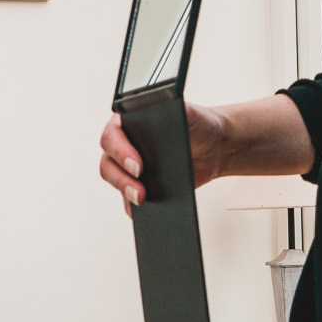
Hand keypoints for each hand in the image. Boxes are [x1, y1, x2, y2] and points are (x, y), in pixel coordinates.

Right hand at [99, 103, 231, 210]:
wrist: (212, 146)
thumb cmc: (197, 124)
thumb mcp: (188, 111)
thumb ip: (174, 109)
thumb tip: (165, 114)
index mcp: (128, 121)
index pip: (112, 136)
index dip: (121, 152)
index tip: (138, 166)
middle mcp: (123, 144)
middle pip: (109, 164)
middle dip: (122, 180)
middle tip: (139, 191)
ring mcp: (129, 167)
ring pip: (116, 182)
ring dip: (126, 193)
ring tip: (142, 201)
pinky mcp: (139, 185)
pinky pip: (129, 200)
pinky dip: (134, 207)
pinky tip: (147, 212)